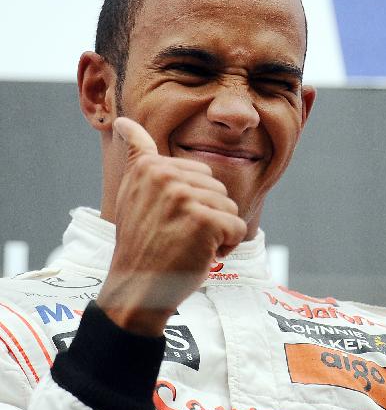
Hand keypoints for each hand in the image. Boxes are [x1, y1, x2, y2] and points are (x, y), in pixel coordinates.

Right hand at [97, 117, 246, 335]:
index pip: (199, 174)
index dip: (191, 204)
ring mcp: (184, 197)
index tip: (164, 223)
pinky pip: (237, 228)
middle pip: (217, 189)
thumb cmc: (140, 244)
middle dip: (207, 216)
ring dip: (217, 233)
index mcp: (148, 166)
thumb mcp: (131, 192)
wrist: (136, 289)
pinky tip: (200, 256)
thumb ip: (137, 156)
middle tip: (177, 237)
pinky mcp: (204, 220)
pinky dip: (227, 247)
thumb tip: (125, 120)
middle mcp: (164, 176)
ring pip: (229, 208)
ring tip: (187, 246)